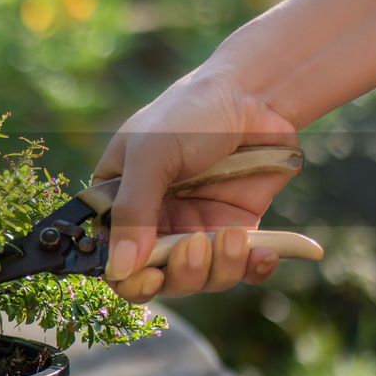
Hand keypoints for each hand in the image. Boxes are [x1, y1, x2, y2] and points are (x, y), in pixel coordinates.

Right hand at [93, 69, 299, 302]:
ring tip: (234, 237)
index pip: (112, 260)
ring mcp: (195, 229)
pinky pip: (241, 269)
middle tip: (196, 245)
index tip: (151, 276)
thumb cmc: (189, 114)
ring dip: (219, 268)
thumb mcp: (151, 156)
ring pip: (202, 279)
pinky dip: (252, 269)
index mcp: (119, 204)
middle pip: (159, 279)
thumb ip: (133, 212)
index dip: (129, 278)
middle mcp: (155, 223)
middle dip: (181, 273)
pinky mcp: (234, 231)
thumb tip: (118, 271)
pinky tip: (263, 255)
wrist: (252, 95)